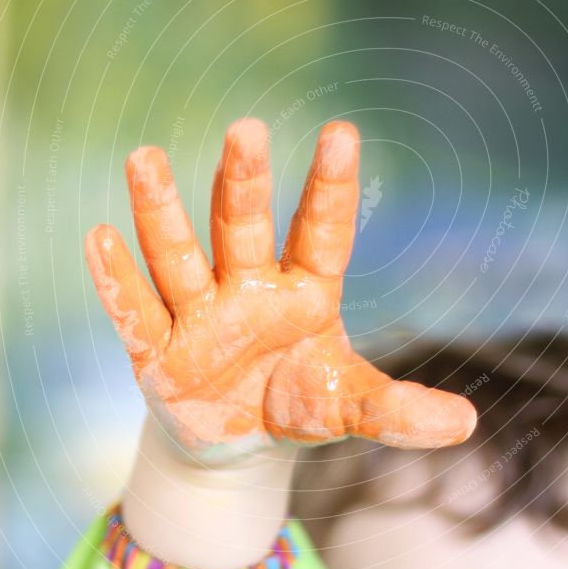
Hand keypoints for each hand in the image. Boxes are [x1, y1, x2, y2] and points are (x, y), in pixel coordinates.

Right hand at [85, 119, 475, 459]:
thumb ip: (397, 410)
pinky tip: (99, 237)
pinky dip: (117, 281)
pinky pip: (136, 311)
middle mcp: (249, 288)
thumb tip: (468, 424)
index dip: (331, 187)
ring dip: (162, 212)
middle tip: (248, 129)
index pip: (321, 231)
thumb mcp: (348, 405)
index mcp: (304, 291)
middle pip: (244, 227)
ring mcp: (199, 314)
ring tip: (145, 157)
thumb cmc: (295, 399)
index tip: (342, 131)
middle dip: (245, 183)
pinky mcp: (156, 350)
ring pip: (180, 256)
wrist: (236, 438)